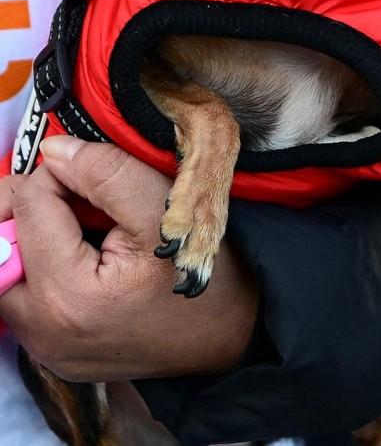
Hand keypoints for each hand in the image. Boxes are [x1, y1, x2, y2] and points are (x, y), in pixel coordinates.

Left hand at [0, 137, 257, 381]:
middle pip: (3, 240)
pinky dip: (45, 267)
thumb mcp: (164, 207)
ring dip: (36, 237)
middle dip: (37, 206)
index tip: (99, 176)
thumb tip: (55, 149)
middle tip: (81, 200)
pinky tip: (84, 259)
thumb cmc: (205, 270)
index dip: (62, 173)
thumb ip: (106, 171)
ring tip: (84, 230)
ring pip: (9, 269)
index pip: (29, 202)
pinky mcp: (52, 355)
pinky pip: (25, 297)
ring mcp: (45, 350)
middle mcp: (43, 332)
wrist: (232, 334)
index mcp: (67, 294)